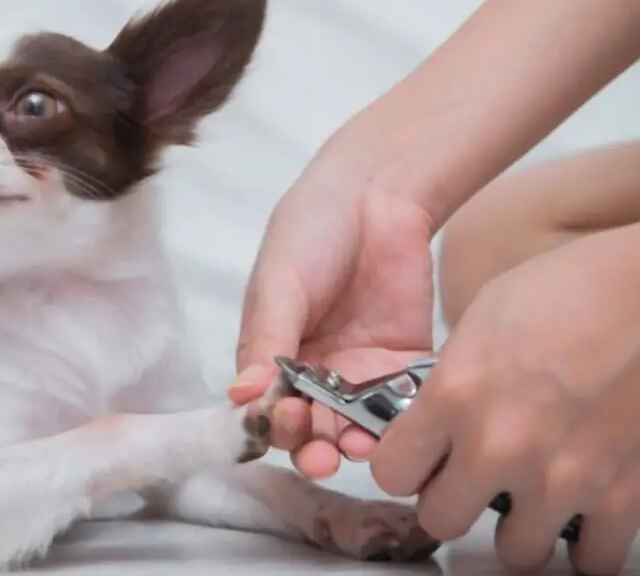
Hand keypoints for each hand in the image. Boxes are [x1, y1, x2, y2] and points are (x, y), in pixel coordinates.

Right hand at [229, 156, 434, 478]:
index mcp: (272, 355)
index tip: (283, 422)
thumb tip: (243, 396)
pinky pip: (402, 405)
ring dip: (353, 444)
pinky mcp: (403, 365)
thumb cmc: (311, 232)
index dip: (272, 426)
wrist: (378, 193)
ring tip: (358, 446)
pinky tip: (397, 428)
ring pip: (353, 426)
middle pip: (310, 429)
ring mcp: (359, 372)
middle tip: (321, 454)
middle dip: (313, 448)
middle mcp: (313, 373)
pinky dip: (399, 423)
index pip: (265, 408)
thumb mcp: (279, 284)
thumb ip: (266, 341)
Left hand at [371, 223, 639, 574]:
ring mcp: (562, 478)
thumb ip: (450, 383)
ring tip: (528, 494)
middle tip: (468, 480)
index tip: (416, 459)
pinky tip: (580, 510)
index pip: (390, 472)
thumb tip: (435, 421)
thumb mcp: (480, 322)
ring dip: (517, 526)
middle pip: (441, 520)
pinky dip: (585, 542)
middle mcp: (500, 446)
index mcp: (455, 396)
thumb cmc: (569, 290)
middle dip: (449, 501)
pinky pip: (593, 559)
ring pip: (516, 552)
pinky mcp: (623, 495)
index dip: (402, 466)